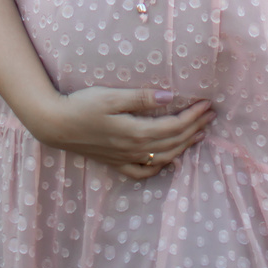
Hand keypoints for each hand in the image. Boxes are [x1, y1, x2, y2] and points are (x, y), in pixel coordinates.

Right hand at [30, 85, 214, 180]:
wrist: (56, 126)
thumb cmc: (82, 105)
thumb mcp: (111, 96)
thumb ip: (140, 98)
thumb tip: (169, 97)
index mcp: (136, 132)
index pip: (174, 126)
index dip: (193, 116)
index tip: (208, 104)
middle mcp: (135, 149)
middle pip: (173, 142)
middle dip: (195, 128)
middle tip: (211, 115)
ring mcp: (126, 159)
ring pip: (164, 157)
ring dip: (184, 146)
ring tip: (199, 134)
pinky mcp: (116, 163)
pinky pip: (144, 171)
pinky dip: (160, 167)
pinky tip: (168, 160)